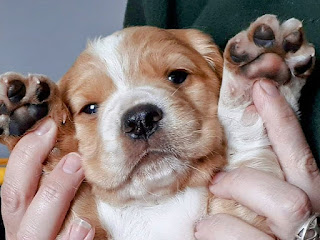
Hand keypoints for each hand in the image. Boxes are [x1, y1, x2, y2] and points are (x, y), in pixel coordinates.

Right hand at [1, 118, 94, 239]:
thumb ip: (56, 187)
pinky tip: (84, 225)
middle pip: (15, 198)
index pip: (14, 181)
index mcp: (22, 216)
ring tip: (76, 168)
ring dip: (54, 193)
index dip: (27, 152)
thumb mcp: (56, 208)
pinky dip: (71, 238)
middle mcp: (23, 233)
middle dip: (34, 165)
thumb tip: (70, 152)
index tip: (47, 127)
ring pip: (34, 227)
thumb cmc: (64, 231)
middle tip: (64, 144)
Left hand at [195, 79, 319, 239]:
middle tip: (216, 179)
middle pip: (297, 186)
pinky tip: (203, 234)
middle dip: (251, 178)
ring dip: (236, 204)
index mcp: (306, 207)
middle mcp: (310, 225)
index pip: (300, 158)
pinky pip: (244, 235)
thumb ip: (252, 189)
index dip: (283, 121)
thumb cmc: (255, 239)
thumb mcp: (258, 213)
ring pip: (285, 206)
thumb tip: (222, 165)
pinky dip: (218, 231)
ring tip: (204, 220)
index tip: (262, 88)